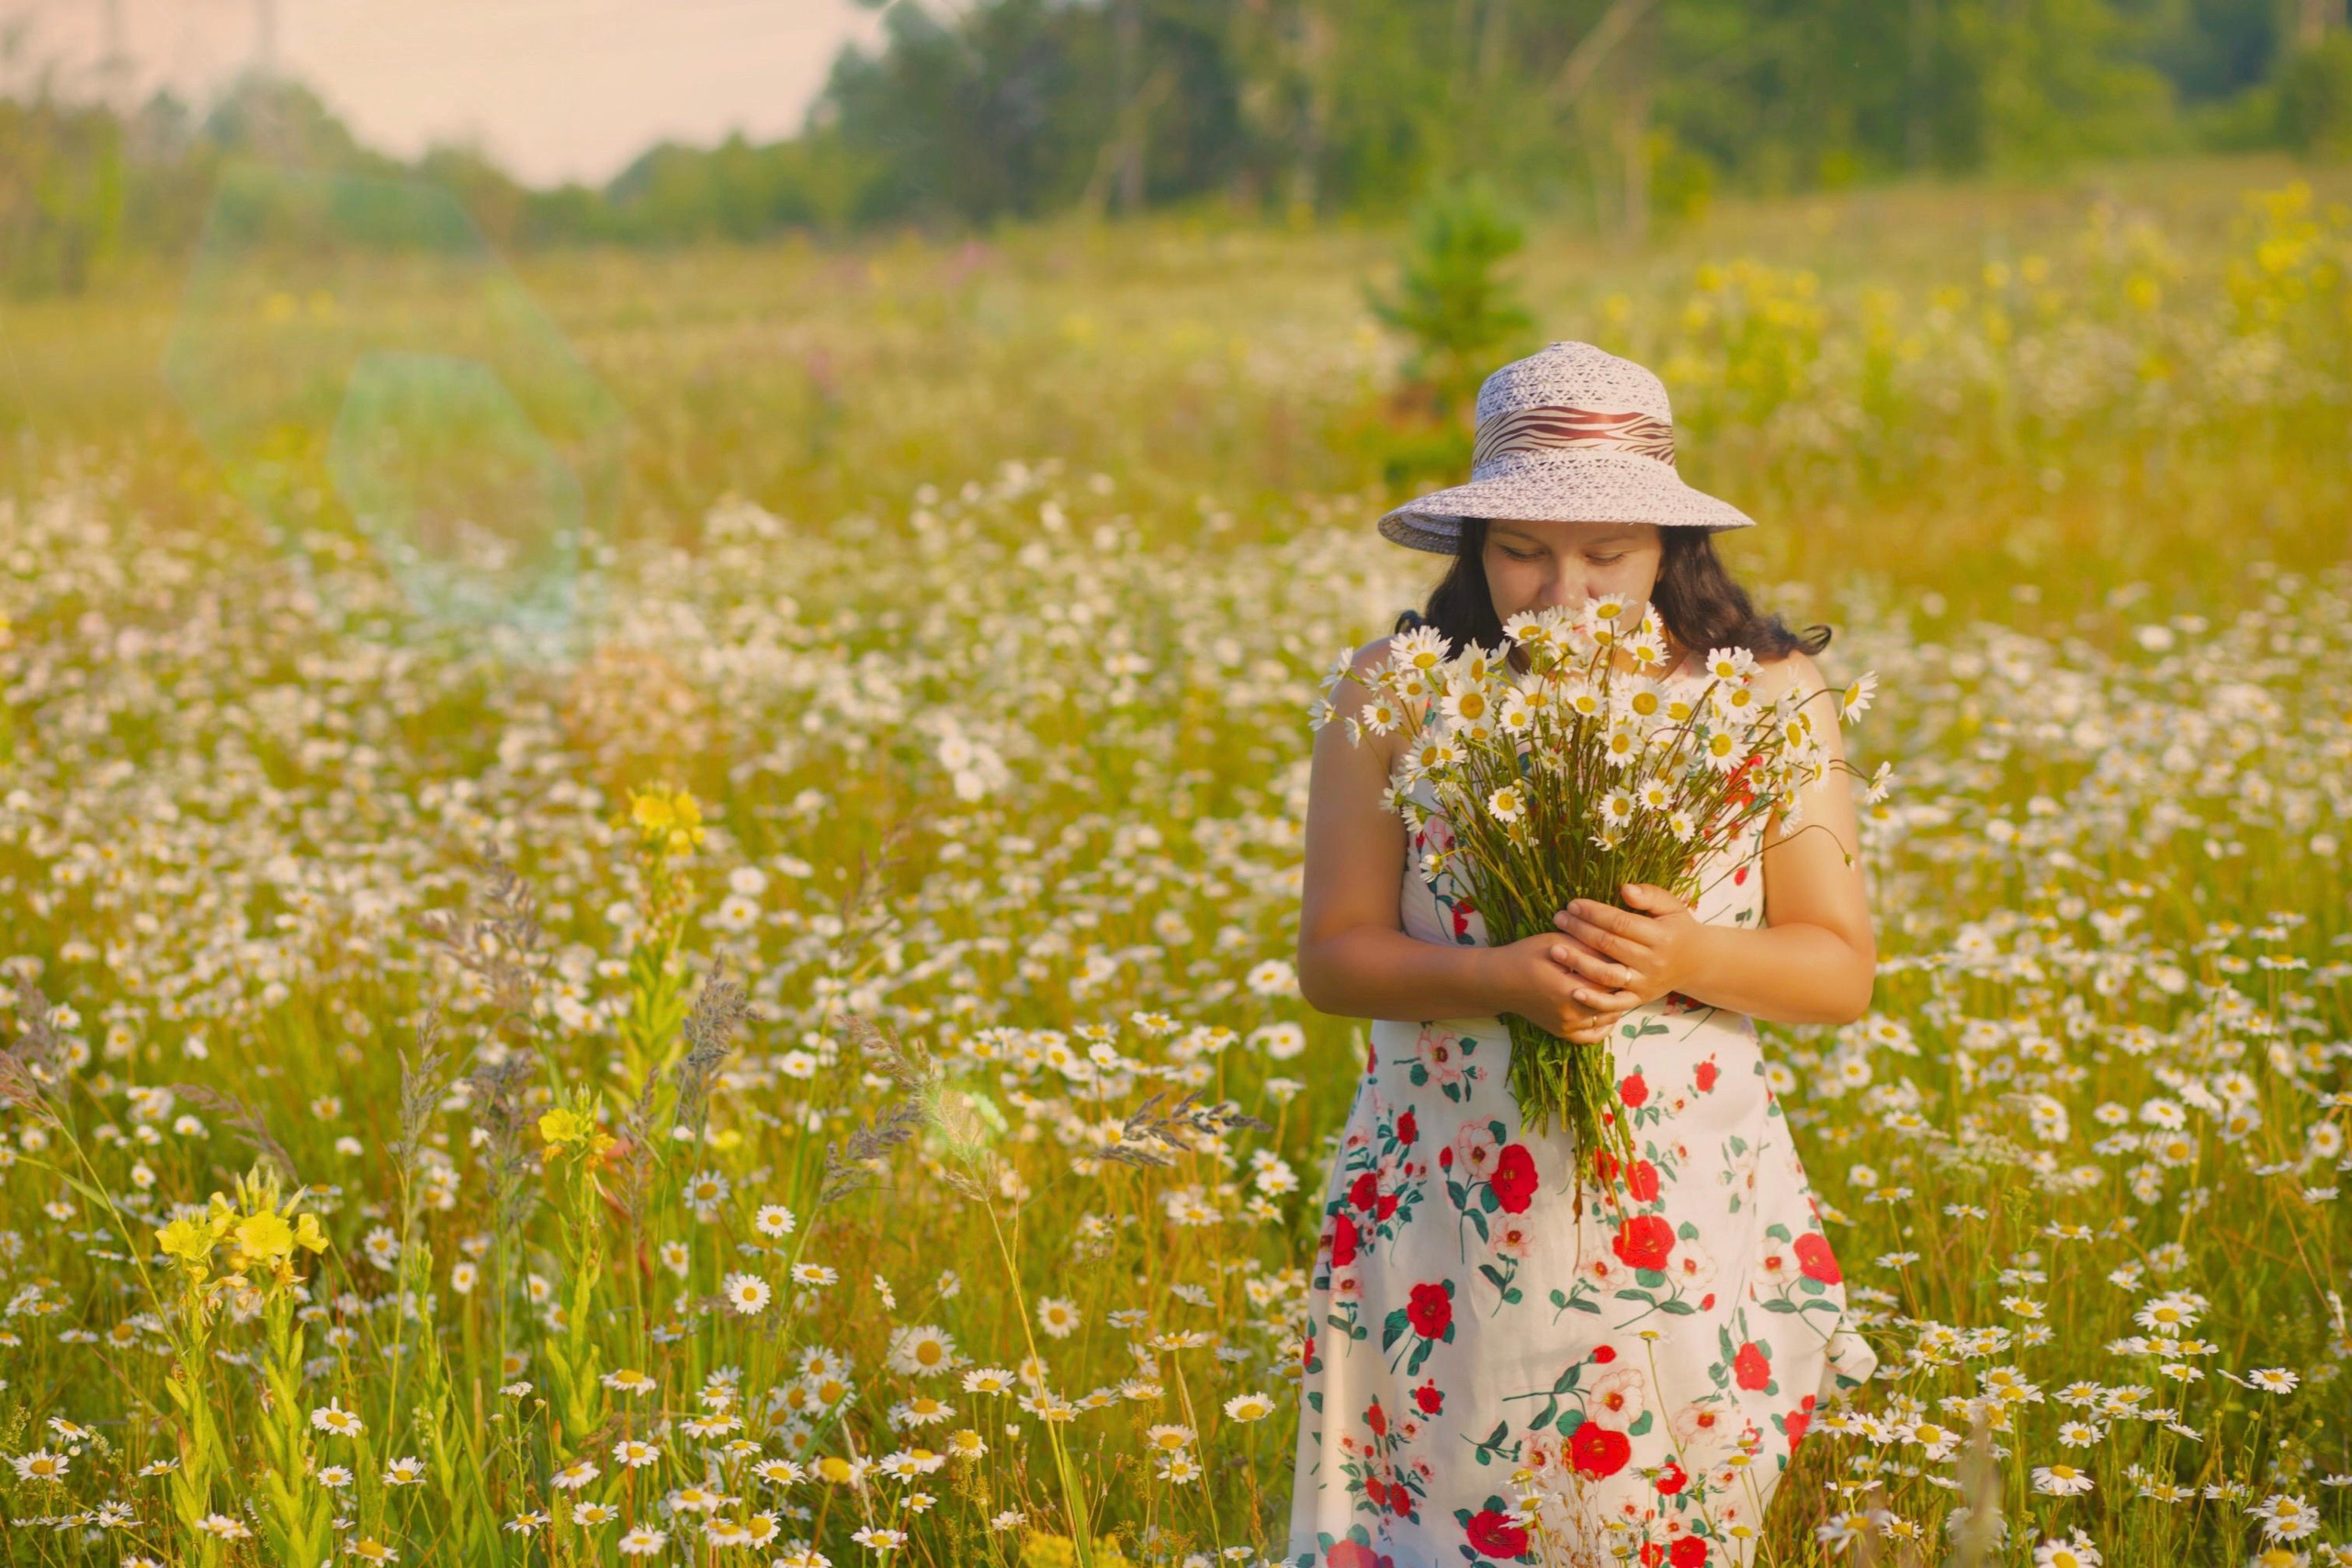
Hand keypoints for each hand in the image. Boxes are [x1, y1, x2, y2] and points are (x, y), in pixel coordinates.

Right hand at [1481, 934, 1631, 1044]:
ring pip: (1607, 1018)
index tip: (1628, 955)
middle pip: (1613, 1002)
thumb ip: (1587, 947)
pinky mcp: (1563, 1032)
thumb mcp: (1556, 942)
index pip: (1610, 981)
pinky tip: (1610, 1010)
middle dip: (1623, 986)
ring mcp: (1567, 1026)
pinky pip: (1593, 1036)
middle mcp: (1570, 1013)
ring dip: (1617, 1003)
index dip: (1621, 967)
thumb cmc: (1526, 956)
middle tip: (1629, 971)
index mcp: (1569, 989)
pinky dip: (1606, 1025)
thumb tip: (1618, 949)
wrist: (1500, 981)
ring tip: (1622, 985)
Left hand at [1550, 882, 1705, 1011]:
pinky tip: (1574, 991)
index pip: (1621, 923)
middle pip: (1609, 945)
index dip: (1595, 913)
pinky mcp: (1640, 999)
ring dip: (1579, 963)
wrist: (1696, 962)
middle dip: (1580, 931)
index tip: (1573, 904)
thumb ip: (1649, 895)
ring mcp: (1645, 983)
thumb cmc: (1676, 928)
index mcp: (1661, 937)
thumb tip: (1624, 889)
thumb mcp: (1671, 906)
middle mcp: (1653, 962)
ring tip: (1555, 950)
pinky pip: (1615, 1003)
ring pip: (1607, 975)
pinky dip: (1595, 1001)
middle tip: (1558, 919)